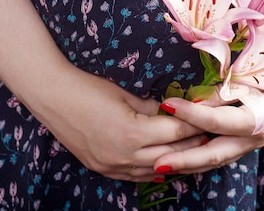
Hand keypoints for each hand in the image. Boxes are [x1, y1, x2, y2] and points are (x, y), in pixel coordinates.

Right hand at [23, 63, 206, 181]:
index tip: (210, 120)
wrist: (52, 96)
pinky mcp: (102, 169)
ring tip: (194, 151)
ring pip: (154, 170)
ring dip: (175, 160)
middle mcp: (124, 156)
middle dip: (192, 144)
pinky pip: (134, 175)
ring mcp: (112, 166)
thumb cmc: (90, 88)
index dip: (195, 125)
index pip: (176, 132)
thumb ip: (152, 108)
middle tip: (210, 136)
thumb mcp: (126, 94)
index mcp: (133, 133)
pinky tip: (164, 165)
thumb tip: (171, 112)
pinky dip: (152, 170)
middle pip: (170, 154)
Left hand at [149, 47, 263, 173]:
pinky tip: (183, 159)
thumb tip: (195, 100)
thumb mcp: (252, 73)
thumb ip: (224, 89)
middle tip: (155, 163)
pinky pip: (223, 154)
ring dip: (190, 164)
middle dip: (183, 160)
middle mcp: (256, 137)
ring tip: (162, 167)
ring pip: (217, 159)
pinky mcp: (249, 141)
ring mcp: (254, 143)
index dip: (189, 113)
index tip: (166, 104)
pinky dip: (202, 158)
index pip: (216, 121)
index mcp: (258, 119)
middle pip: (214, 154)